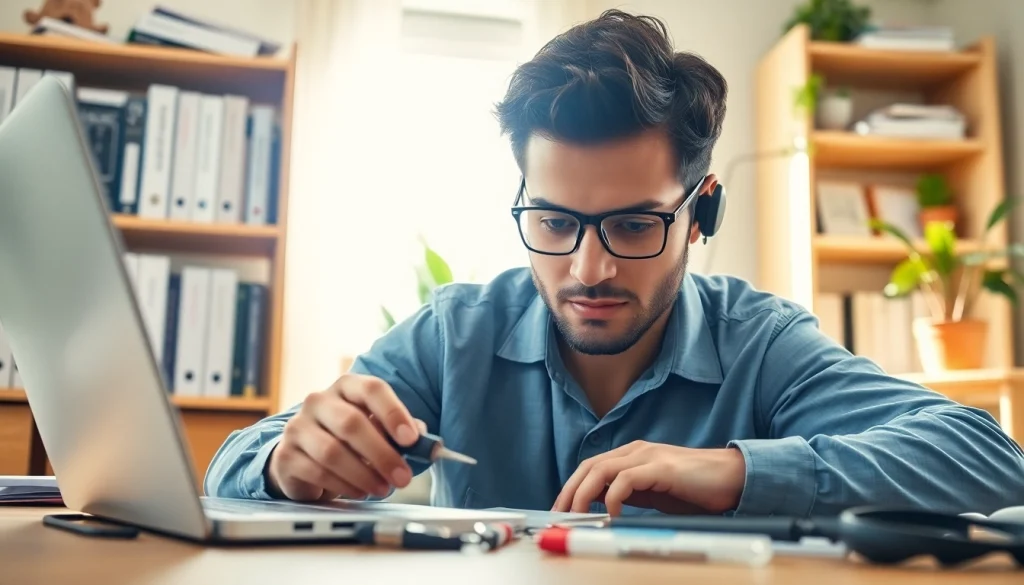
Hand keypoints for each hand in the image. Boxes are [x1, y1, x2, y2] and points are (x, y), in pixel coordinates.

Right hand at [267, 373, 426, 501]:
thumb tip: (429, 446)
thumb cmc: (350, 441)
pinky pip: (317, 472)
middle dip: (382, 454)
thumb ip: (402, 435)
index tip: (412, 439)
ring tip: (383, 488)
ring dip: (364, 474)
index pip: (371, 389)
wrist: (304, 457)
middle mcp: (318, 401)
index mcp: (346, 387)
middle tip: (403, 477)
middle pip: (351, 423)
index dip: (393, 413)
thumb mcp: (377, 431)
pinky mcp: (285, 455)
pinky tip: (359, 492)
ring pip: (333, 451)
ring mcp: (298, 427)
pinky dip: (344, 486)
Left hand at [551, 441, 746, 516]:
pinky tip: (613, 514)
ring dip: (584, 494)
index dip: (572, 487)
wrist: (732, 478)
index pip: (591, 466)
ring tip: (578, 516)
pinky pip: (626, 479)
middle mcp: (637, 450)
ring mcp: (648, 456)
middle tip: (560, 515)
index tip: (561, 509)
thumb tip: (602, 506)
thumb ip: (630, 493)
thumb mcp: (654, 493)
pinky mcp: (661, 467)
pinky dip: (614, 497)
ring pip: (602, 469)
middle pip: (590, 466)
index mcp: (633, 455)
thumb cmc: (696, 488)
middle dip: (570, 491)